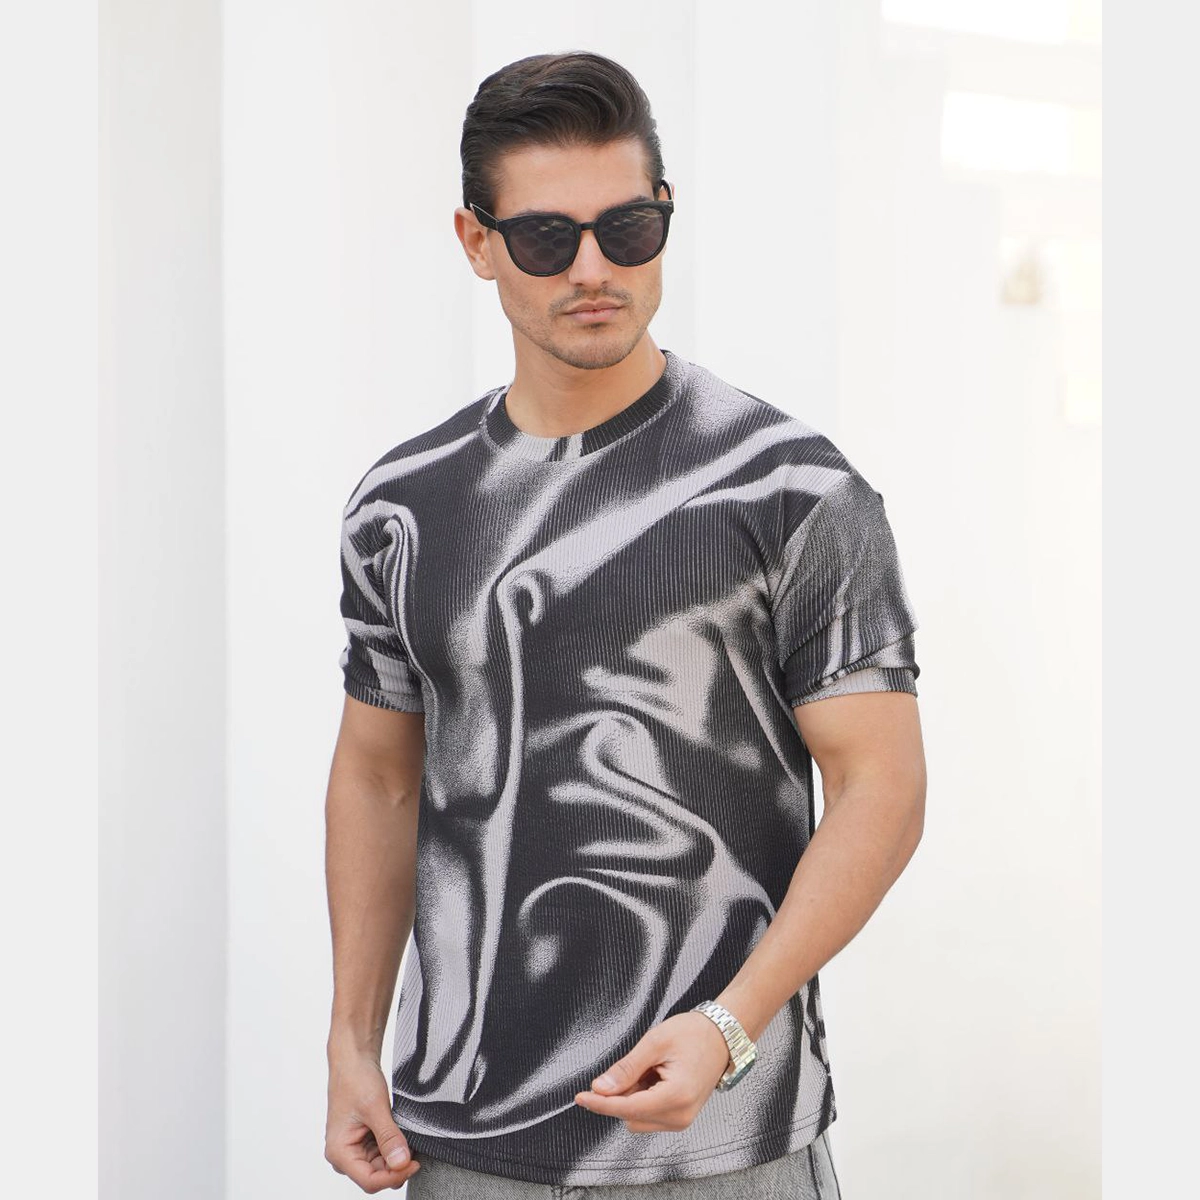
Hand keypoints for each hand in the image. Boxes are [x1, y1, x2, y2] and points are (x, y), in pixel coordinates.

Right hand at [325, 1048, 420, 1191]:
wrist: (354, 1059)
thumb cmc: (355, 1079)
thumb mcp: (375, 1108)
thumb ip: (388, 1137)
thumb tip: (401, 1163)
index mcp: (339, 1152)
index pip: (369, 1181)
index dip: (394, 1176)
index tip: (414, 1163)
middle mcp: (344, 1155)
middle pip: (376, 1176)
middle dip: (397, 1168)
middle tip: (417, 1152)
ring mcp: (355, 1148)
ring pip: (381, 1167)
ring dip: (397, 1157)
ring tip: (411, 1140)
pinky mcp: (365, 1140)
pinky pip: (382, 1153)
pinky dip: (395, 1148)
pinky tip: (404, 1136)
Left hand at [573, 1011, 731, 1132]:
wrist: (722, 1036)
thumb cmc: (694, 1034)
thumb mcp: (655, 1042)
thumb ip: (626, 1068)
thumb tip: (601, 1088)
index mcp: (676, 1097)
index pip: (627, 1108)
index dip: (601, 1103)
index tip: (581, 1096)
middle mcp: (680, 1116)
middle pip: (630, 1115)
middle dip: (622, 1093)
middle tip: (639, 1063)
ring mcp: (681, 1120)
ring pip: (637, 1117)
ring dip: (633, 1096)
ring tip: (652, 1068)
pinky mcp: (680, 1118)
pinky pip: (649, 1115)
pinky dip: (644, 1098)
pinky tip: (656, 1077)